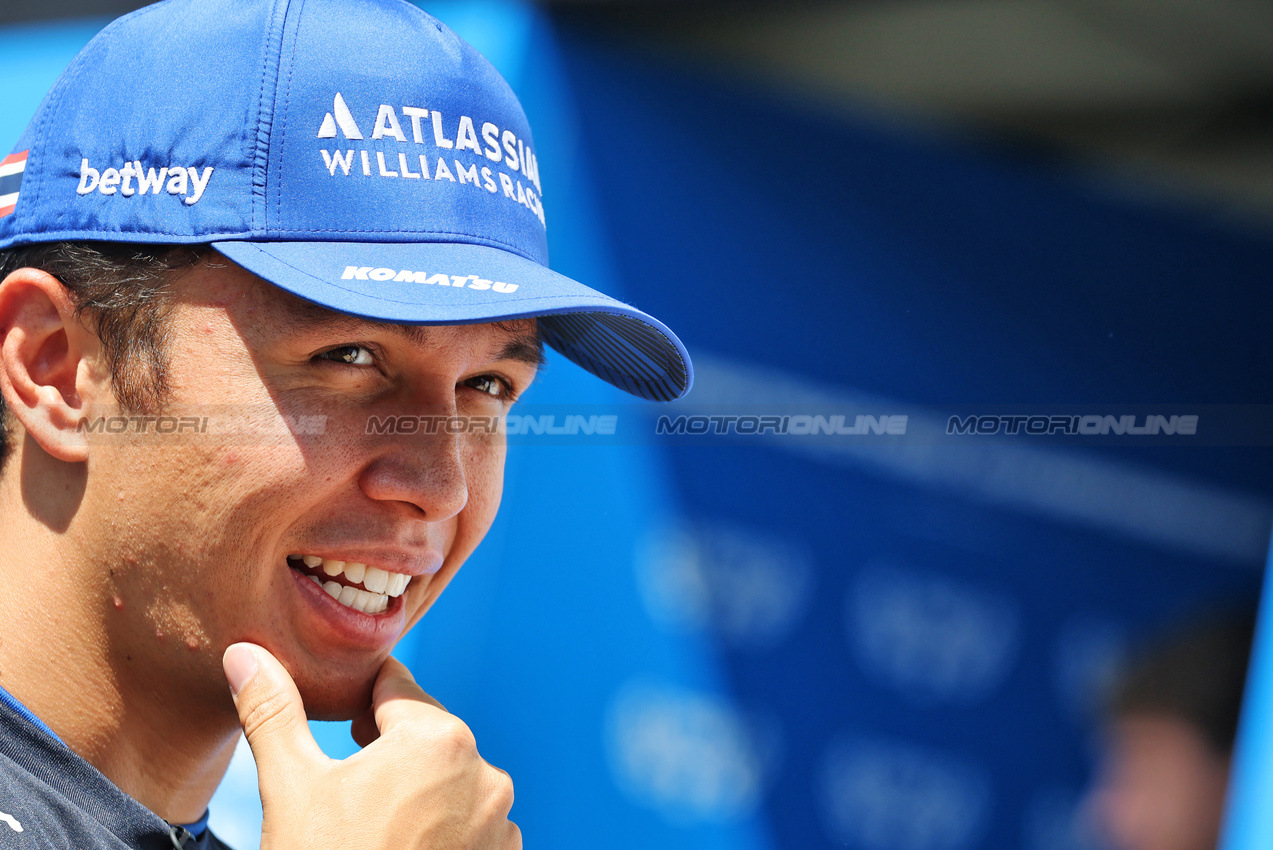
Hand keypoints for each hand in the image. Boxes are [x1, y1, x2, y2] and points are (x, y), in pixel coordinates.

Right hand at [223, 643, 519, 848]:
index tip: (334, 729)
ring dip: (415, 791)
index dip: (357, 704)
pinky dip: (440, 830)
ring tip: (370, 826)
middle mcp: (484, 772)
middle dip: (386, 750)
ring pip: (447, 780)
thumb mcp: (291, 788)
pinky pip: (468, 824)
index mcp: (438, 738)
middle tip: (344, 787)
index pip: (393, 686)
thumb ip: (272, 711)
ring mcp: (499, 822)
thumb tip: (244, 651)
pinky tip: (400, 848)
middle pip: (423, 734)